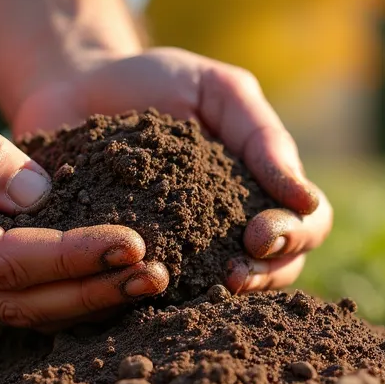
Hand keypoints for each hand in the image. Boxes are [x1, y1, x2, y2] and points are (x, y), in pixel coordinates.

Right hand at [0, 63, 169, 328]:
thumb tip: (40, 194)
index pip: (0, 262)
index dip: (70, 259)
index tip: (131, 242)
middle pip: (17, 302)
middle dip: (92, 292)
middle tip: (157, 276)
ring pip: (17, 310)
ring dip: (84, 299)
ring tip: (148, 281)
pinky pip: (10, 296)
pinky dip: (62, 291)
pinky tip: (109, 278)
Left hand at [11, 48, 332, 292]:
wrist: (77, 88)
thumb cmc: (157, 84)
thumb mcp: (218, 91)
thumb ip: (262, 135)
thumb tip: (306, 198)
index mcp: (263, 191)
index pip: (308, 226)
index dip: (295, 237)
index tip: (260, 233)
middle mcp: (233, 232)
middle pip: (277, 273)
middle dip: (262, 277)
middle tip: (234, 273)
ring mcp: (187, 255)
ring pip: (223, 296)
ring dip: (216, 299)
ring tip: (192, 286)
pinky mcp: (132, 268)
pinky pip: (150, 299)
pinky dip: (149, 299)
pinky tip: (136, 288)